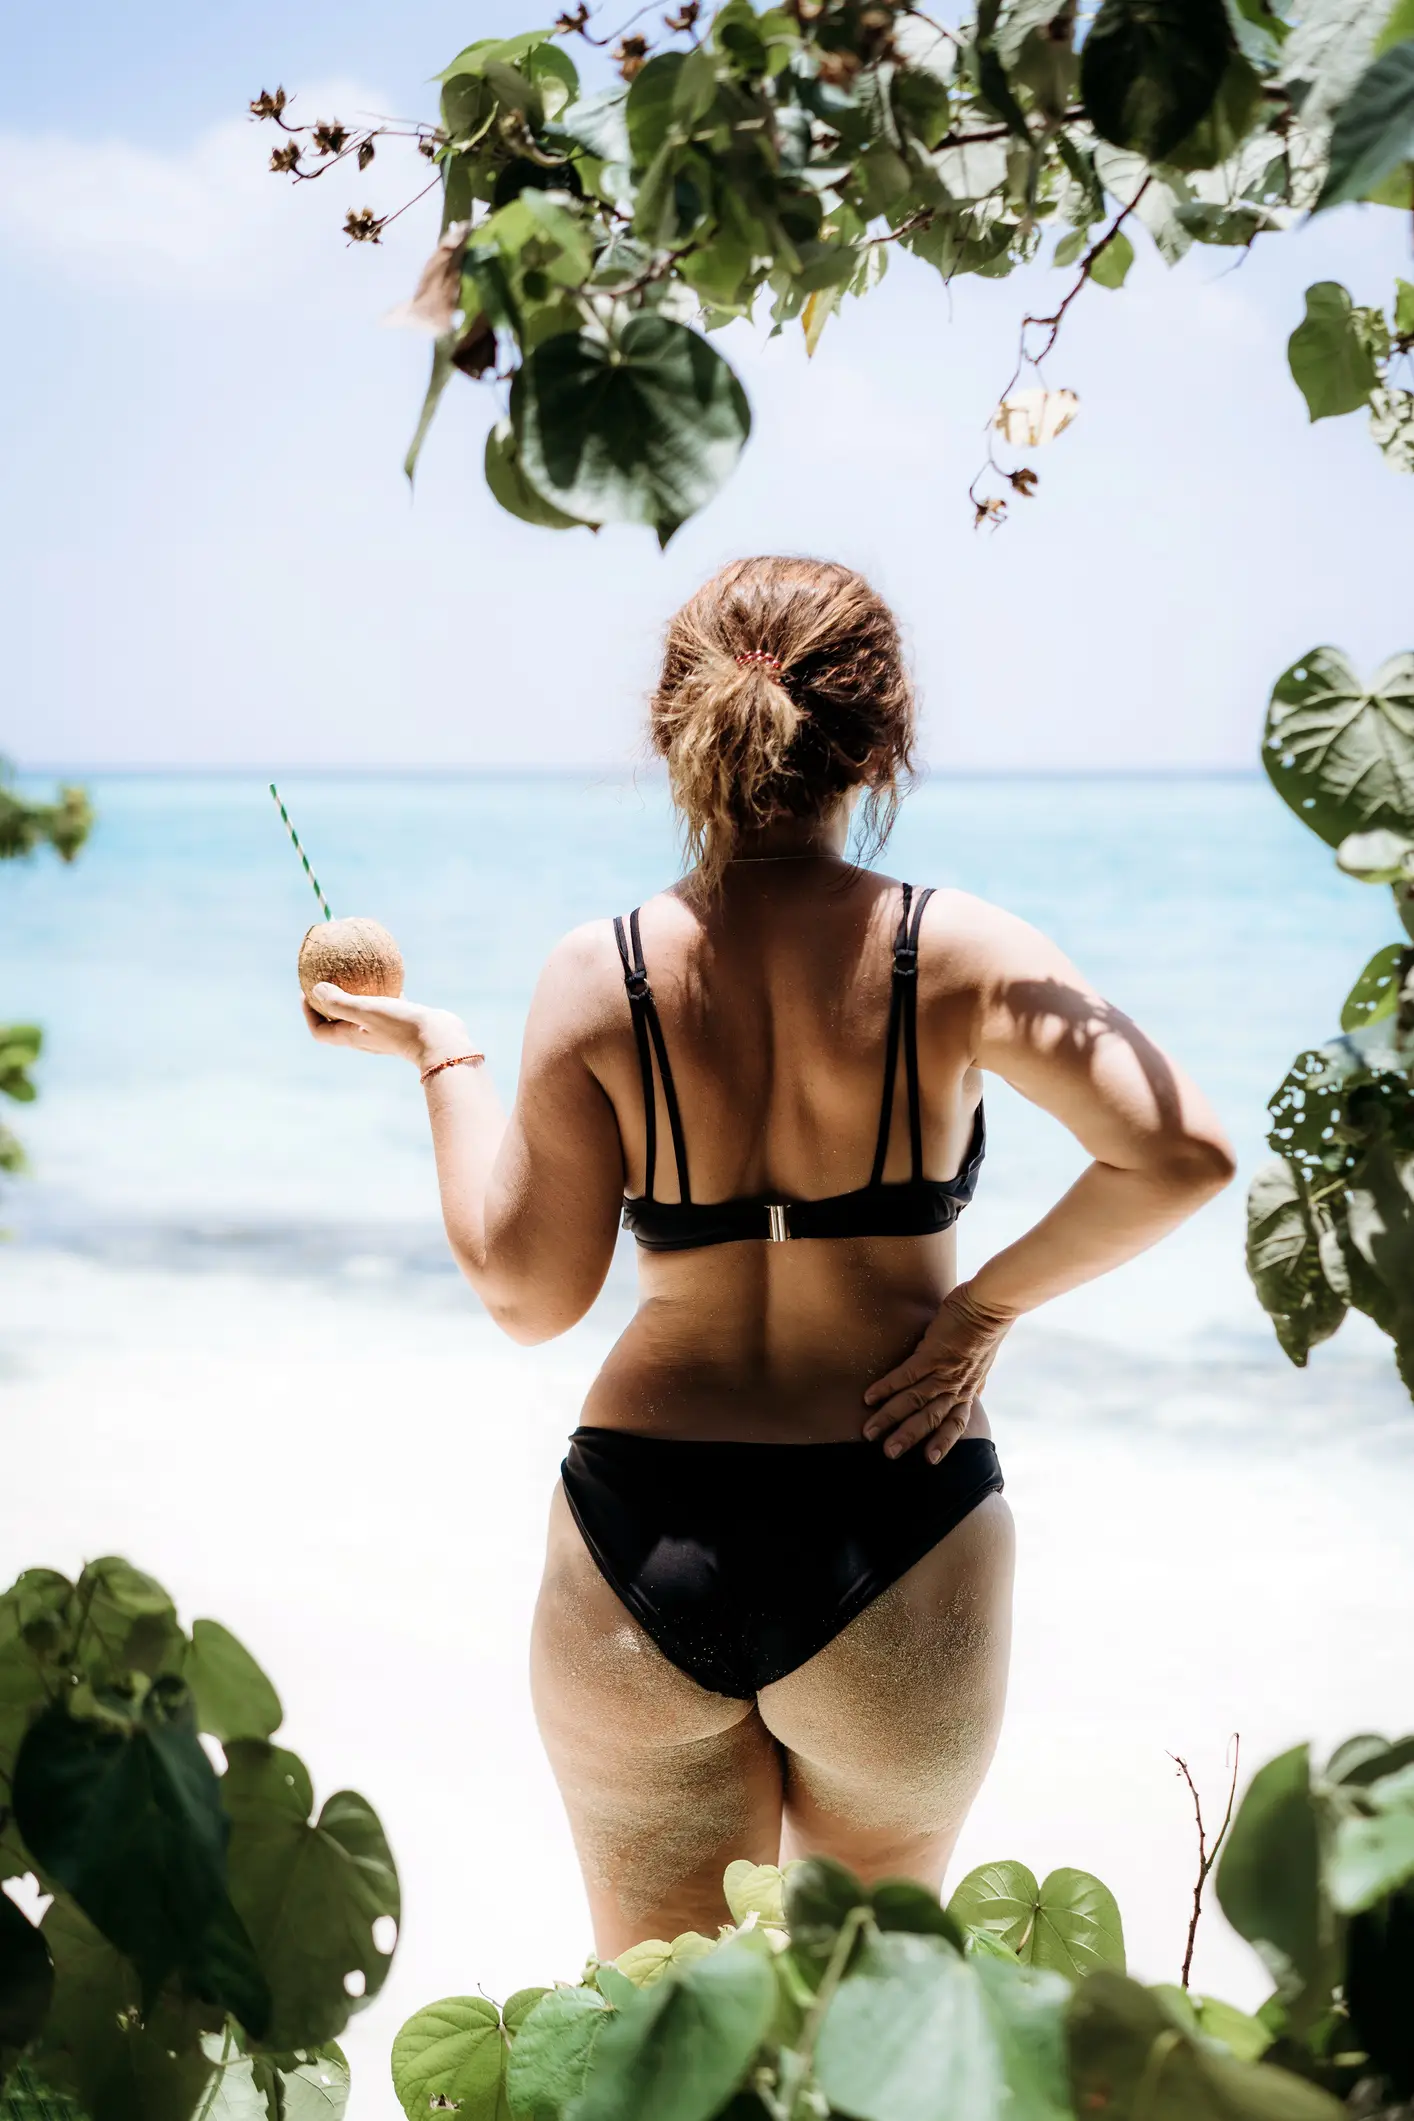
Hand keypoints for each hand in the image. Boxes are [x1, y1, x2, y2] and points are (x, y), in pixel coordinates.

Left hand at [304, 985, 471, 1072]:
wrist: (439, 1039)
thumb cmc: (400, 1026)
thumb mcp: (366, 1010)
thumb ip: (339, 1001)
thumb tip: (315, 988)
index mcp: (352, 1037)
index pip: (320, 1031)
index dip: (308, 1014)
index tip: (305, 991)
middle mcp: (365, 1037)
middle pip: (337, 1022)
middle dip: (327, 1003)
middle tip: (325, 979)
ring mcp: (384, 1031)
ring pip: (362, 1013)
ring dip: (354, 996)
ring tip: (353, 974)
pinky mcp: (402, 1022)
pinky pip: (385, 1004)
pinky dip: (380, 991)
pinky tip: (386, 973)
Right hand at [862, 1280, 1014, 1463]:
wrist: (990, 1306)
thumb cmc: (986, 1330)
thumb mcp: (981, 1363)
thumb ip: (970, 1379)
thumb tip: (969, 1390)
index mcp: (968, 1390)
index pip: (956, 1424)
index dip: (944, 1443)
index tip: (930, 1461)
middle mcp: (956, 1386)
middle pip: (929, 1419)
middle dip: (907, 1438)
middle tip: (888, 1454)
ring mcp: (943, 1372)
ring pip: (913, 1401)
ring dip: (889, 1418)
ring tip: (870, 1431)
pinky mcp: (932, 1354)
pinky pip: (905, 1375)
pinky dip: (886, 1387)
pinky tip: (869, 1396)